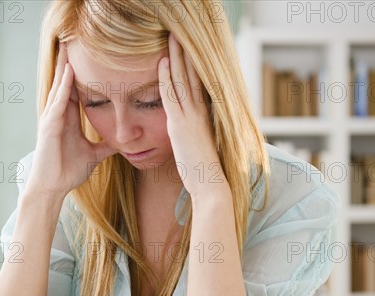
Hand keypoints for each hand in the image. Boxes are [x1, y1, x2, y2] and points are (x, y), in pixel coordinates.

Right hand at [26, 42, 116, 199]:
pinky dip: (63, 89)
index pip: (76, 91)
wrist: (54, 187)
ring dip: (64, 68)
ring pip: (59, 88)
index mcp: (69, 119)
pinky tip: (69, 75)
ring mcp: (52, 119)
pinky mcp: (49, 127)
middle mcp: (59, 115)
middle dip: (69, 63)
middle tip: (73, 41)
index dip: (83, 74)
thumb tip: (123, 143)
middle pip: (65, 83)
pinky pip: (57, 103)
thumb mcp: (94, 155)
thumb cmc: (68, 171)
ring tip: (68, 48)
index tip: (91, 58)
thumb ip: (106, 146)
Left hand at [158, 34, 226, 200]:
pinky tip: (163, 62)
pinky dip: (167, 77)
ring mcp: (191, 116)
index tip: (188, 49)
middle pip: (192, 74)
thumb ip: (195, 132)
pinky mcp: (180, 124)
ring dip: (177, 56)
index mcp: (205, 115)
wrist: (210, 183)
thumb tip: (190, 130)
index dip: (193, 64)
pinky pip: (172, 95)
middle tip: (178, 33)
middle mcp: (200, 111)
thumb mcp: (200, 146)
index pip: (198, 83)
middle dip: (185, 53)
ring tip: (172, 37)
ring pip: (183, 79)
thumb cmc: (204, 170)